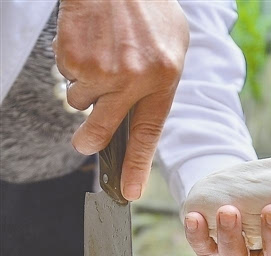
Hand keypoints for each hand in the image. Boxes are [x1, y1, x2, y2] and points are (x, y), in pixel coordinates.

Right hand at [53, 0, 188, 199]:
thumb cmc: (147, 7)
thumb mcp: (173, 45)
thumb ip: (162, 82)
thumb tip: (143, 117)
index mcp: (163, 77)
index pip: (148, 133)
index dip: (136, 166)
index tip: (129, 191)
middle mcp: (131, 78)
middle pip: (102, 129)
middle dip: (91, 141)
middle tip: (86, 143)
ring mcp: (100, 69)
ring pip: (80, 101)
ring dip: (86, 87)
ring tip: (100, 57)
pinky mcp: (73, 58)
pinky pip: (68, 78)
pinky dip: (74, 65)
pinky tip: (88, 42)